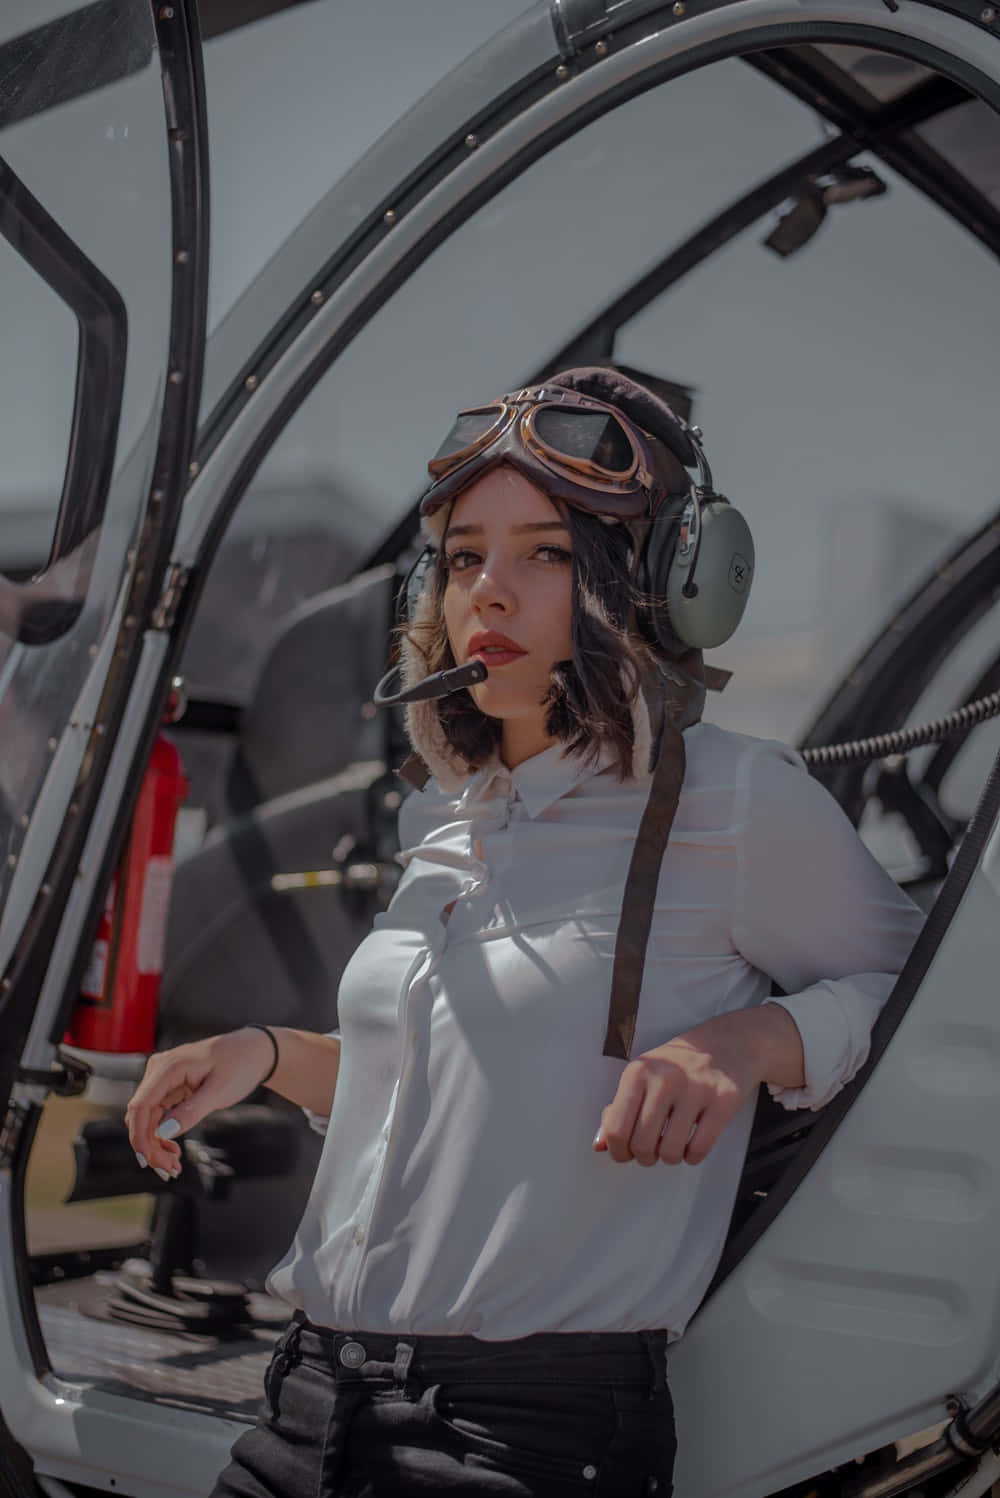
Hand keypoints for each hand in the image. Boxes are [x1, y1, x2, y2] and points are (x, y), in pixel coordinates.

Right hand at [123, 1028, 277, 1179]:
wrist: (253, 1050)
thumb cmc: (240, 1064)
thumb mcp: (220, 1091)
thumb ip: (191, 1112)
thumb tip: (163, 1133)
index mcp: (168, 1067)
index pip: (140, 1106)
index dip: (139, 1136)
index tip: (148, 1161)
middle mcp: (158, 1071)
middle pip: (141, 1115)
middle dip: (150, 1146)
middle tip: (171, 1171)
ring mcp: (162, 1079)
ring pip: (147, 1119)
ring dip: (155, 1144)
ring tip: (174, 1166)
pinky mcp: (169, 1087)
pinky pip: (157, 1115)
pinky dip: (162, 1135)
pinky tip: (173, 1150)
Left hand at [594, 1005, 803, 1166]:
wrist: (729, 1041)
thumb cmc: (679, 1064)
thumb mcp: (643, 1075)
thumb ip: (619, 1108)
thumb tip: (599, 1145)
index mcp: (638, 1072)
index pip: (616, 1128)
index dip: (618, 1151)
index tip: (626, 1153)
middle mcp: (665, 1079)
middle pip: (642, 1145)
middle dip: (645, 1157)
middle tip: (653, 1150)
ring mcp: (696, 1089)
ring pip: (670, 1151)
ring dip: (670, 1157)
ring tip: (674, 1144)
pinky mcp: (724, 1099)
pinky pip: (699, 1149)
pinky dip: (693, 1156)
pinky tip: (693, 1143)